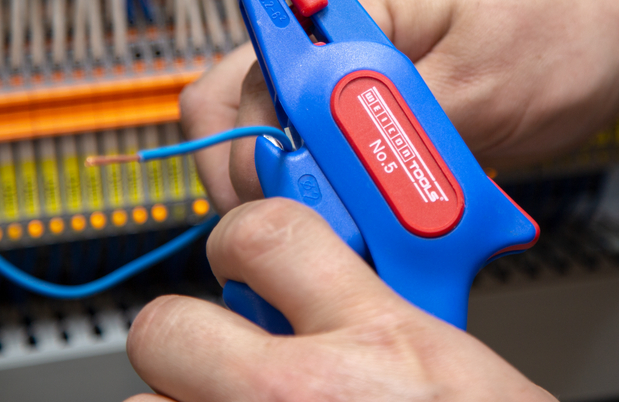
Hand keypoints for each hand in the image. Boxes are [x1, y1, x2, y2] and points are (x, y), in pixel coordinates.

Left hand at [125, 198, 555, 401]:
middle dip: (184, 332)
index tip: (242, 252)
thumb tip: (318, 291)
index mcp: (378, 339)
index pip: (264, 234)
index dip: (241, 235)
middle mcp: (301, 397)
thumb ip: (377, 313)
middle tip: (218, 348)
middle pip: (166, 327)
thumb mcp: (451, 360)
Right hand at [181, 0, 618, 211]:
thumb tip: (330, 167)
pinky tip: (363, 223)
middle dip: (258, 171)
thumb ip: (396, 125)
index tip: (284, 189)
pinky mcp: (381, 114)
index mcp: (353, 1)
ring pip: (283, 138)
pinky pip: (330, 158)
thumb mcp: (480, 85)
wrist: (614, 36)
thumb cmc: (562, 31)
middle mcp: (341, 36)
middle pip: (244, 103)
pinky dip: (335, 195)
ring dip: (299, 188)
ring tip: (341, 229)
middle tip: (304, 222)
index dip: (252, 135)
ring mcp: (358, 76)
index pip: (253, 65)